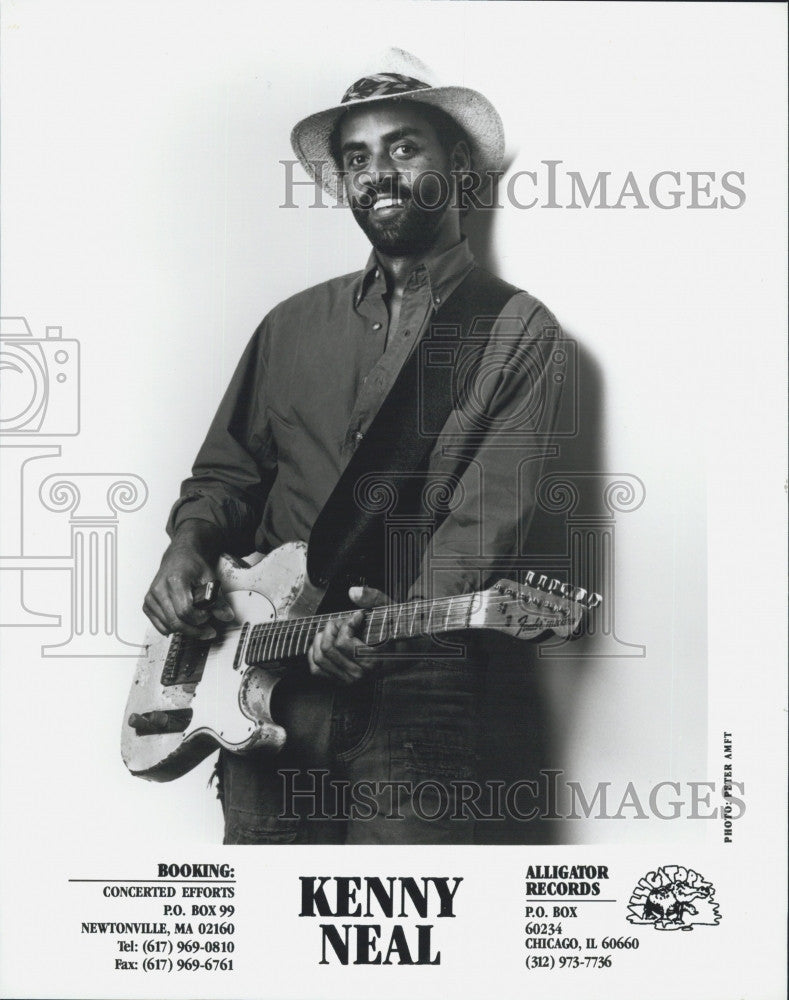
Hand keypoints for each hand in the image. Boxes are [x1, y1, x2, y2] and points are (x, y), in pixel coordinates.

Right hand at [143, 523, 234, 638]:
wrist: (178, 557)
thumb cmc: (193, 566)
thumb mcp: (210, 579)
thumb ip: (218, 599)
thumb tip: (227, 616)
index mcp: (174, 580)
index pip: (185, 611)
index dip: (200, 618)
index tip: (209, 615)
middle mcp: (159, 589)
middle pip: (175, 622)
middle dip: (194, 630)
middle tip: (207, 630)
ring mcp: (151, 597)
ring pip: (168, 626)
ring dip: (185, 629)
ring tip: (196, 620)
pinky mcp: (147, 604)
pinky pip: (160, 626)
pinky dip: (173, 628)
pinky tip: (183, 621)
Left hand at [307, 585, 389, 683]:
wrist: (404, 653)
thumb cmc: (397, 631)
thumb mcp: (390, 611)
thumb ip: (374, 599)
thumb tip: (353, 592)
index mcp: (372, 660)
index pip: (342, 642)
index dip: (347, 623)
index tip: (359, 615)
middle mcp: (359, 674)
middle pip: (328, 648)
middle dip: (332, 628)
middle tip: (344, 621)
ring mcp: (349, 680)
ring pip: (319, 658)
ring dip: (322, 638)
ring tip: (335, 630)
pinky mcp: (340, 682)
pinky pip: (316, 669)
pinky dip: (315, 653)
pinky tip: (326, 641)